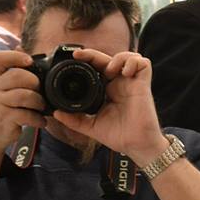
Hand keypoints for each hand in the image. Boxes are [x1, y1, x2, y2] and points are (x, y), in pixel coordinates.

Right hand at [0, 50, 46, 152]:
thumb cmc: (1, 112)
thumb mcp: (2, 91)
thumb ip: (13, 76)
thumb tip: (30, 56)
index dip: (15, 55)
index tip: (29, 61)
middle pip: (17, 75)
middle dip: (34, 82)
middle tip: (40, 92)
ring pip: (24, 95)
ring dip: (39, 102)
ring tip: (41, 108)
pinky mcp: (4, 118)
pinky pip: (26, 114)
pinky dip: (38, 119)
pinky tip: (40, 121)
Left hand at [51, 49, 166, 164]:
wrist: (136, 146)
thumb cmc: (119, 136)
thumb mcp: (91, 126)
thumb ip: (74, 120)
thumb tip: (56, 113)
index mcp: (108, 91)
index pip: (98, 68)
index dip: (88, 59)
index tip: (75, 57)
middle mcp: (119, 84)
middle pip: (108, 59)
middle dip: (94, 54)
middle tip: (80, 55)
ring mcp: (132, 83)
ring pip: (128, 56)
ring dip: (117, 58)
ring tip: (110, 71)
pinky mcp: (143, 84)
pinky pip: (143, 64)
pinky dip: (133, 62)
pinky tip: (125, 73)